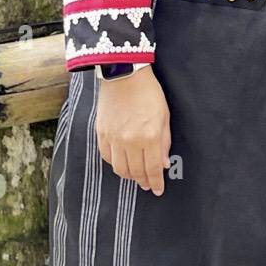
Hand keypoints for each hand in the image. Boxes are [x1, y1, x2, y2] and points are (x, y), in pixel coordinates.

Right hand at [96, 66, 171, 195]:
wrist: (124, 74)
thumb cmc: (148, 92)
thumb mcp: (164, 115)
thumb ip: (164, 141)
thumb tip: (163, 163)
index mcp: (149, 136)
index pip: (152, 168)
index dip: (156, 182)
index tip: (159, 190)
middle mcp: (130, 141)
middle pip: (136, 172)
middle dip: (143, 181)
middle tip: (148, 185)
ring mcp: (114, 138)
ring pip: (120, 168)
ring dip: (129, 176)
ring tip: (136, 176)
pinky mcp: (102, 134)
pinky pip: (107, 157)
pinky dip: (115, 163)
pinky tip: (122, 163)